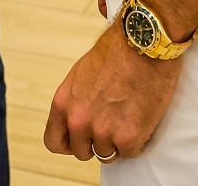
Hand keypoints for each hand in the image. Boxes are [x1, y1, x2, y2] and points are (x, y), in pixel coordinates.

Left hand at [45, 24, 181, 162]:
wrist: (144, 43)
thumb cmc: (116, 51)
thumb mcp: (81, 74)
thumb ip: (76, 100)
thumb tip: (79, 117)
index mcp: (63, 103)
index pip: (54, 141)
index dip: (68, 143)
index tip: (80, 140)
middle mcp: (78, 120)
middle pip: (81, 151)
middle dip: (96, 142)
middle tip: (111, 124)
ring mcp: (103, 131)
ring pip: (107, 154)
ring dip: (118, 141)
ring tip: (128, 116)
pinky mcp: (128, 137)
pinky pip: (130, 152)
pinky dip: (137, 140)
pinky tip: (140, 118)